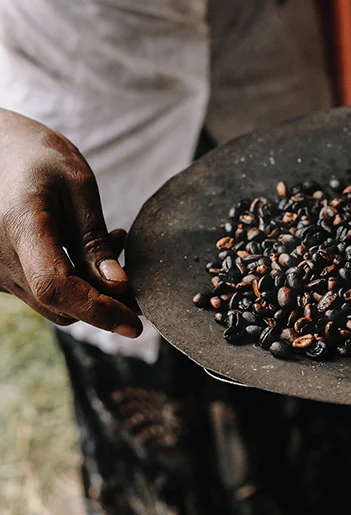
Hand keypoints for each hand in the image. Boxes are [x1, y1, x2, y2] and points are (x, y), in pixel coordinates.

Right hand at [0, 109, 141, 336]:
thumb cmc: (40, 159)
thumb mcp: (78, 187)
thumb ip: (95, 240)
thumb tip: (119, 286)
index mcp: (21, 227)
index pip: (57, 287)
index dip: (98, 311)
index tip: (135, 324)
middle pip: (59, 304)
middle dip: (105, 299)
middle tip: (131, 261)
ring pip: (52, 304)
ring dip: (90, 289)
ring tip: (113, 242)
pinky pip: (41, 292)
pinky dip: (71, 283)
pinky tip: (84, 250)